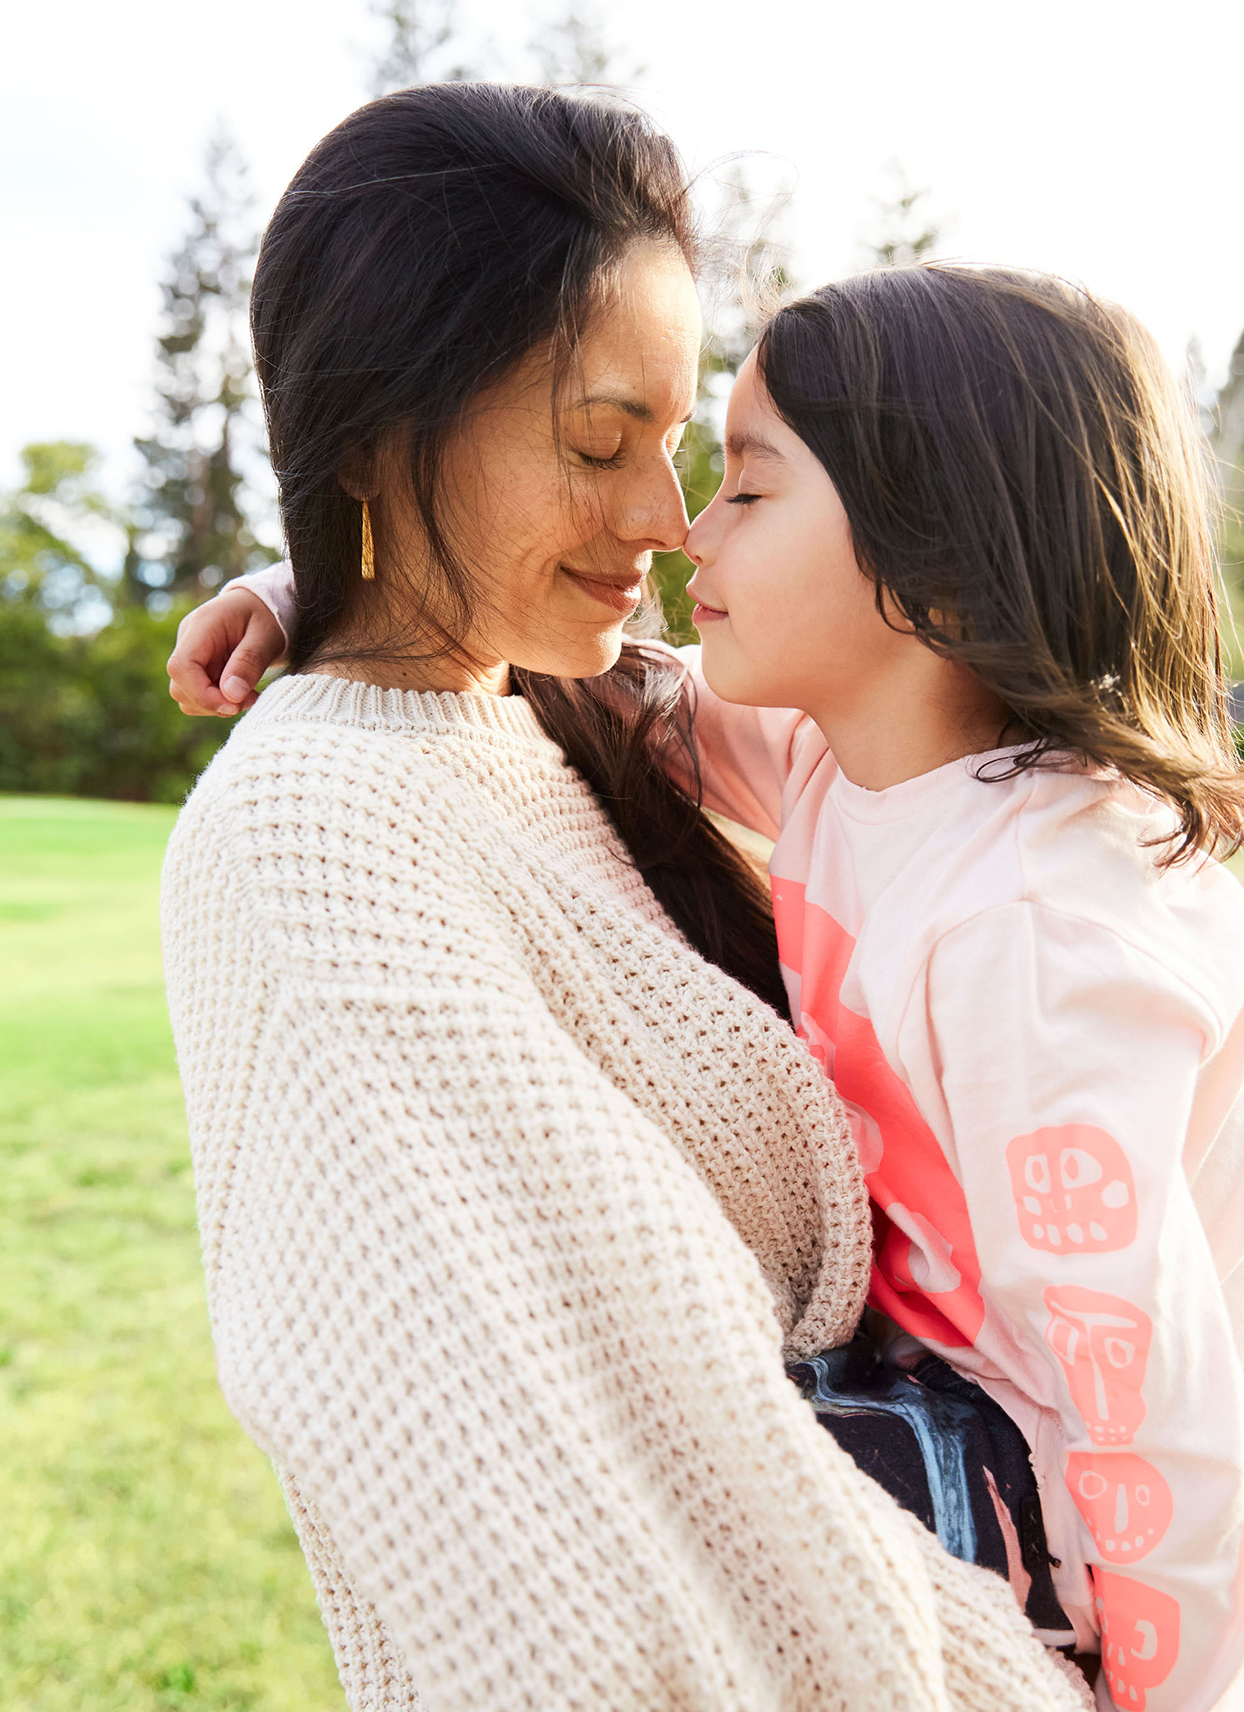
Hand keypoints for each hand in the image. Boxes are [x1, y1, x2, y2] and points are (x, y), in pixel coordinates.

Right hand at [167, 589, 286, 716]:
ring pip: (185, 695)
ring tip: (248, 695)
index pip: (181, 667)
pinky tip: (240, 691)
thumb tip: (231, 696)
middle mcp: (187, 640)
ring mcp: (189, 654)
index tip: (233, 706)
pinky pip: (197, 694)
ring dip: (216, 705)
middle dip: (213, 703)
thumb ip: (249, 663)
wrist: (262, 605)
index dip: (202, 695)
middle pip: (180, 687)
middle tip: (249, 699)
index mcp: (201, 626)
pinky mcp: (197, 667)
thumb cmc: (266, 616)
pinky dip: (218, 701)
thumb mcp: (266, 636)